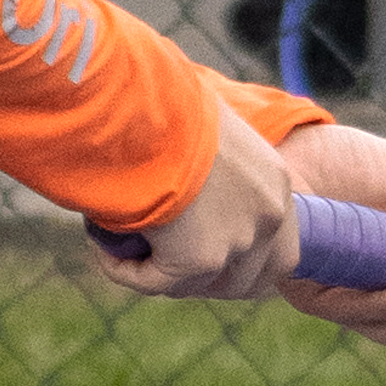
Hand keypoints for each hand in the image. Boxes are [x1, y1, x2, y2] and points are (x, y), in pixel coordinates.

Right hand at [99, 91, 317, 302]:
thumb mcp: (201, 125)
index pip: (281, 246)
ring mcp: (236, 241)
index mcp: (276, 182)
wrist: (141, 108)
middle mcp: (267, 215)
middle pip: (248, 279)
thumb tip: (180, 170)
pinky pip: (155, 281)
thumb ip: (207, 158)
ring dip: (161, 273)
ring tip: (124, 249)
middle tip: (163, 260)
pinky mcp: (198, 260)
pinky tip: (103, 249)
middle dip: (207, 280)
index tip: (200, 248)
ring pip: (196, 283)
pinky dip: (125, 270)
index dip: (242, 258)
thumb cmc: (161, 101)